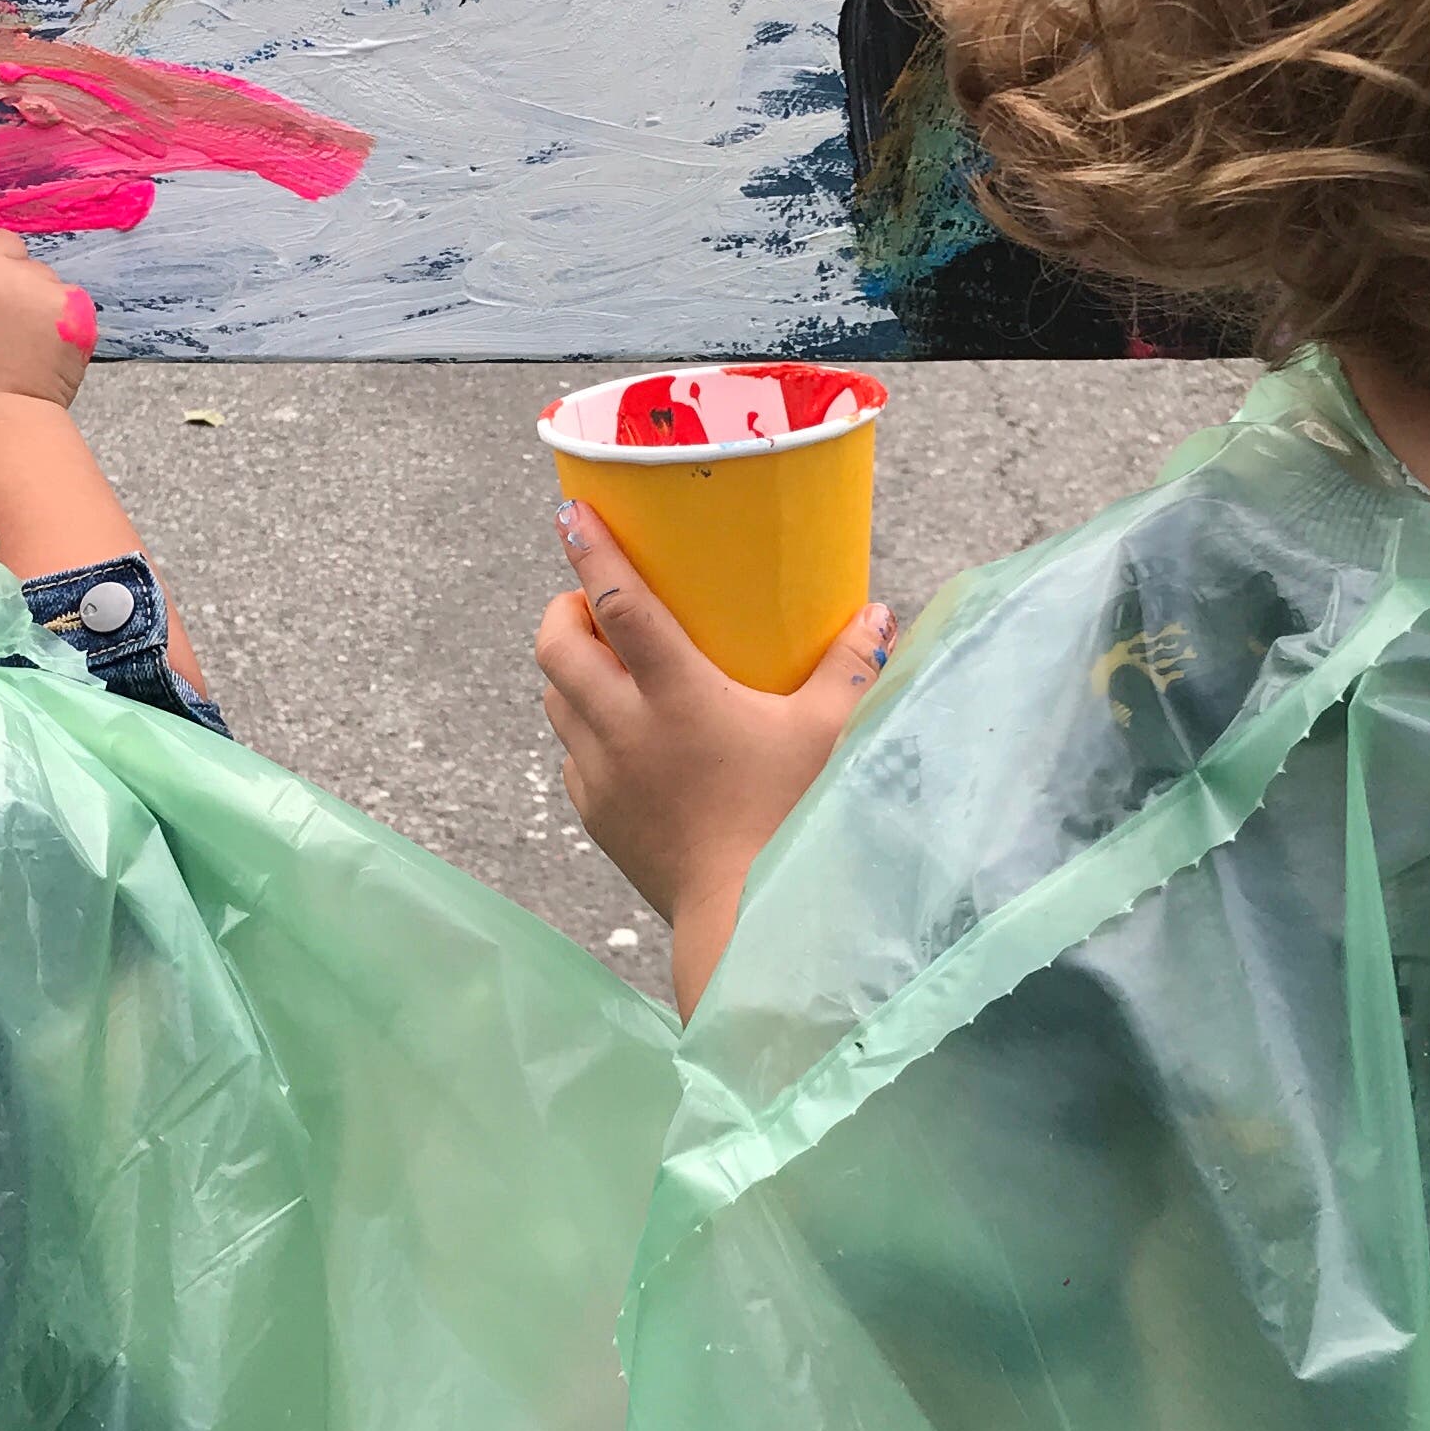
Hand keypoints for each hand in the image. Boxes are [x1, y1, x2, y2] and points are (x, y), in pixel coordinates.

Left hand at [537, 502, 888, 1012]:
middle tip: (592, 596)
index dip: (591, 551)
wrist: (743, 918)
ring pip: (554, 696)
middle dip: (563, 606)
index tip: (572, 512)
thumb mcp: (831, 735)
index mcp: (677, 694)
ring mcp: (601, 773)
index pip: (617, 603)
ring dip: (567, 665)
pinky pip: (569, 752)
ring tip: (603, 656)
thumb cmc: (793, 819)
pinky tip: (618, 729)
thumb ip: (850, 668)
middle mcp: (624, 727)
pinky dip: (580, 725)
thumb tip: (876, 613)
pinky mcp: (595, 813)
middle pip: (559, 644)